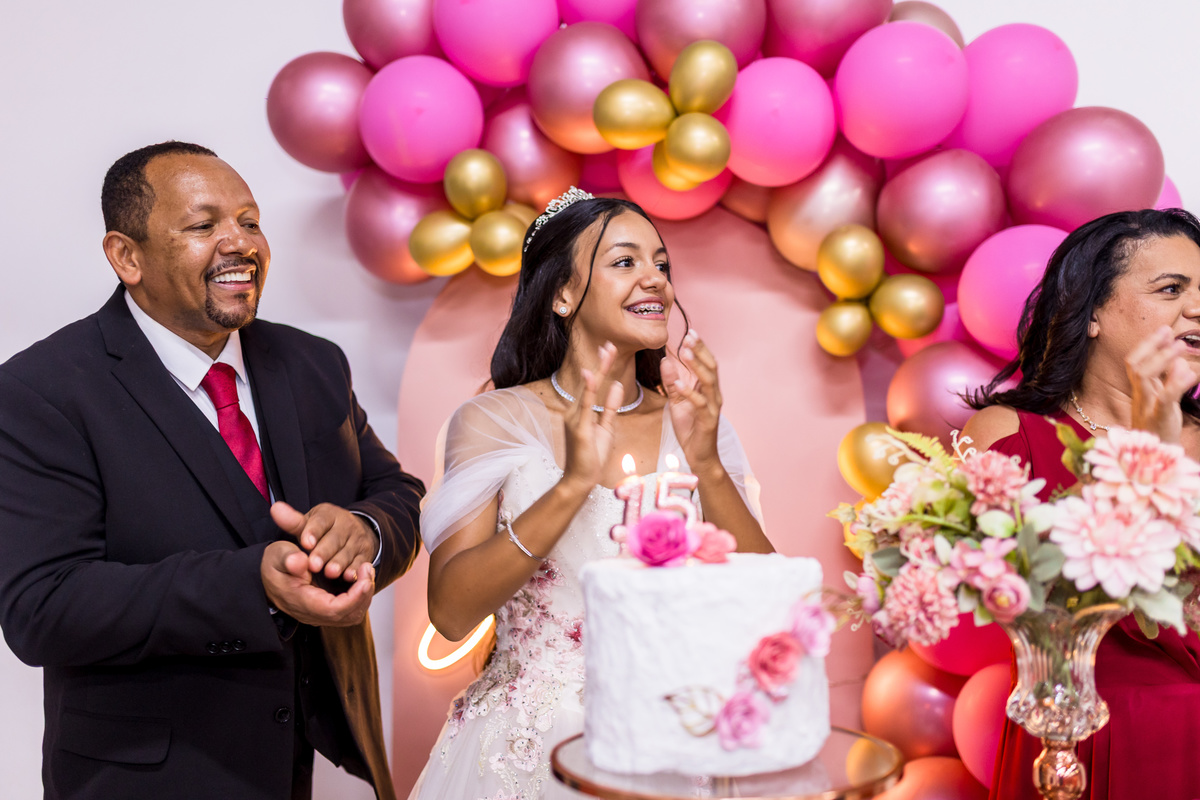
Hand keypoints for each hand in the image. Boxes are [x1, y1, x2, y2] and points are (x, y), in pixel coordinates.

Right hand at [260, 540, 373, 626]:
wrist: (266, 575)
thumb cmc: (275, 563)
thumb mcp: (277, 555)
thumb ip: (289, 558)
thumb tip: (301, 561)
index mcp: (301, 601)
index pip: (333, 610)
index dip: (354, 597)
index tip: (364, 577)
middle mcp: (312, 614)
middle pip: (347, 615)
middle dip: (364, 593)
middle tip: (368, 568)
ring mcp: (319, 615)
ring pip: (351, 616)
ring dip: (364, 595)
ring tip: (367, 571)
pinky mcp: (325, 611)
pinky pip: (349, 611)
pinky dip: (360, 597)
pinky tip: (361, 578)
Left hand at [271, 501, 378, 581]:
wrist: (354, 533)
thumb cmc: (323, 531)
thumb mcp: (308, 523)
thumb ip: (292, 521)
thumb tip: (275, 508)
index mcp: (329, 515)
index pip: (321, 521)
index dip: (313, 532)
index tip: (305, 543)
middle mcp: (345, 525)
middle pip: (335, 538)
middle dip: (324, 552)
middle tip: (313, 565)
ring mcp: (357, 540)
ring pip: (348, 551)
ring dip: (340, 563)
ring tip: (330, 572)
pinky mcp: (365, 554)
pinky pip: (360, 562)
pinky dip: (356, 570)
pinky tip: (350, 577)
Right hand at [561, 342, 623, 491]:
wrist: (579, 480)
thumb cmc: (592, 457)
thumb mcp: (606, 428)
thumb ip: (610, 407)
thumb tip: (614, 385)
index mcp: (581, 411)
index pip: (593, 384)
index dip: (602, 366)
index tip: (609, 350)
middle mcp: (574, 411)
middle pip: (590, 382)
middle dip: (601, 362)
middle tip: (610, 343)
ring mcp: (574, 419)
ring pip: (588, 389)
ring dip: (598, 369)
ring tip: (607, 351)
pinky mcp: (578, 428)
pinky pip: (585, 406)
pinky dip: (588, 390)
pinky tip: (593, 376)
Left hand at [662, 330, 722, 475]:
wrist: (699, 455)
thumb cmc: (690, 428)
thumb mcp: (676, 402)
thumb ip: (672, 382)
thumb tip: (665, 361)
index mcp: (707, 389)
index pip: (705, 363)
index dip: (699, 348)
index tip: (689, 332)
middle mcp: (714, 395)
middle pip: (711, 367)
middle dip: (700, 350)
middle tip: (689, 335)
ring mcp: (713, 407)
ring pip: (708, 381)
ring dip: (696, 365)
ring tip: (685, 352)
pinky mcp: (708, 421)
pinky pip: (700, 404)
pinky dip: (690, 393)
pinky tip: (679, 384)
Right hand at [1127, 325, 1197, 442]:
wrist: (1153, 462)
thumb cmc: (1160, 431)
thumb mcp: (1164, 404)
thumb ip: (1169, 383)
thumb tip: (1180, 363)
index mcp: (1141, 393)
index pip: (1135, 363)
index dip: (1147, 345)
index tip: (1164, 330)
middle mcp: (1140, 397)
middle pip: (1135, 366)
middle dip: (1151, 346)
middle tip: (1171, 333)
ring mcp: (1147, 407)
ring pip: (1143, 377)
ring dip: (1162, 358)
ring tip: (1181, 346)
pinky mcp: (1159, 419)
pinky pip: (1164, 398)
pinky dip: (1176, 383)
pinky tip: (1190, 374)